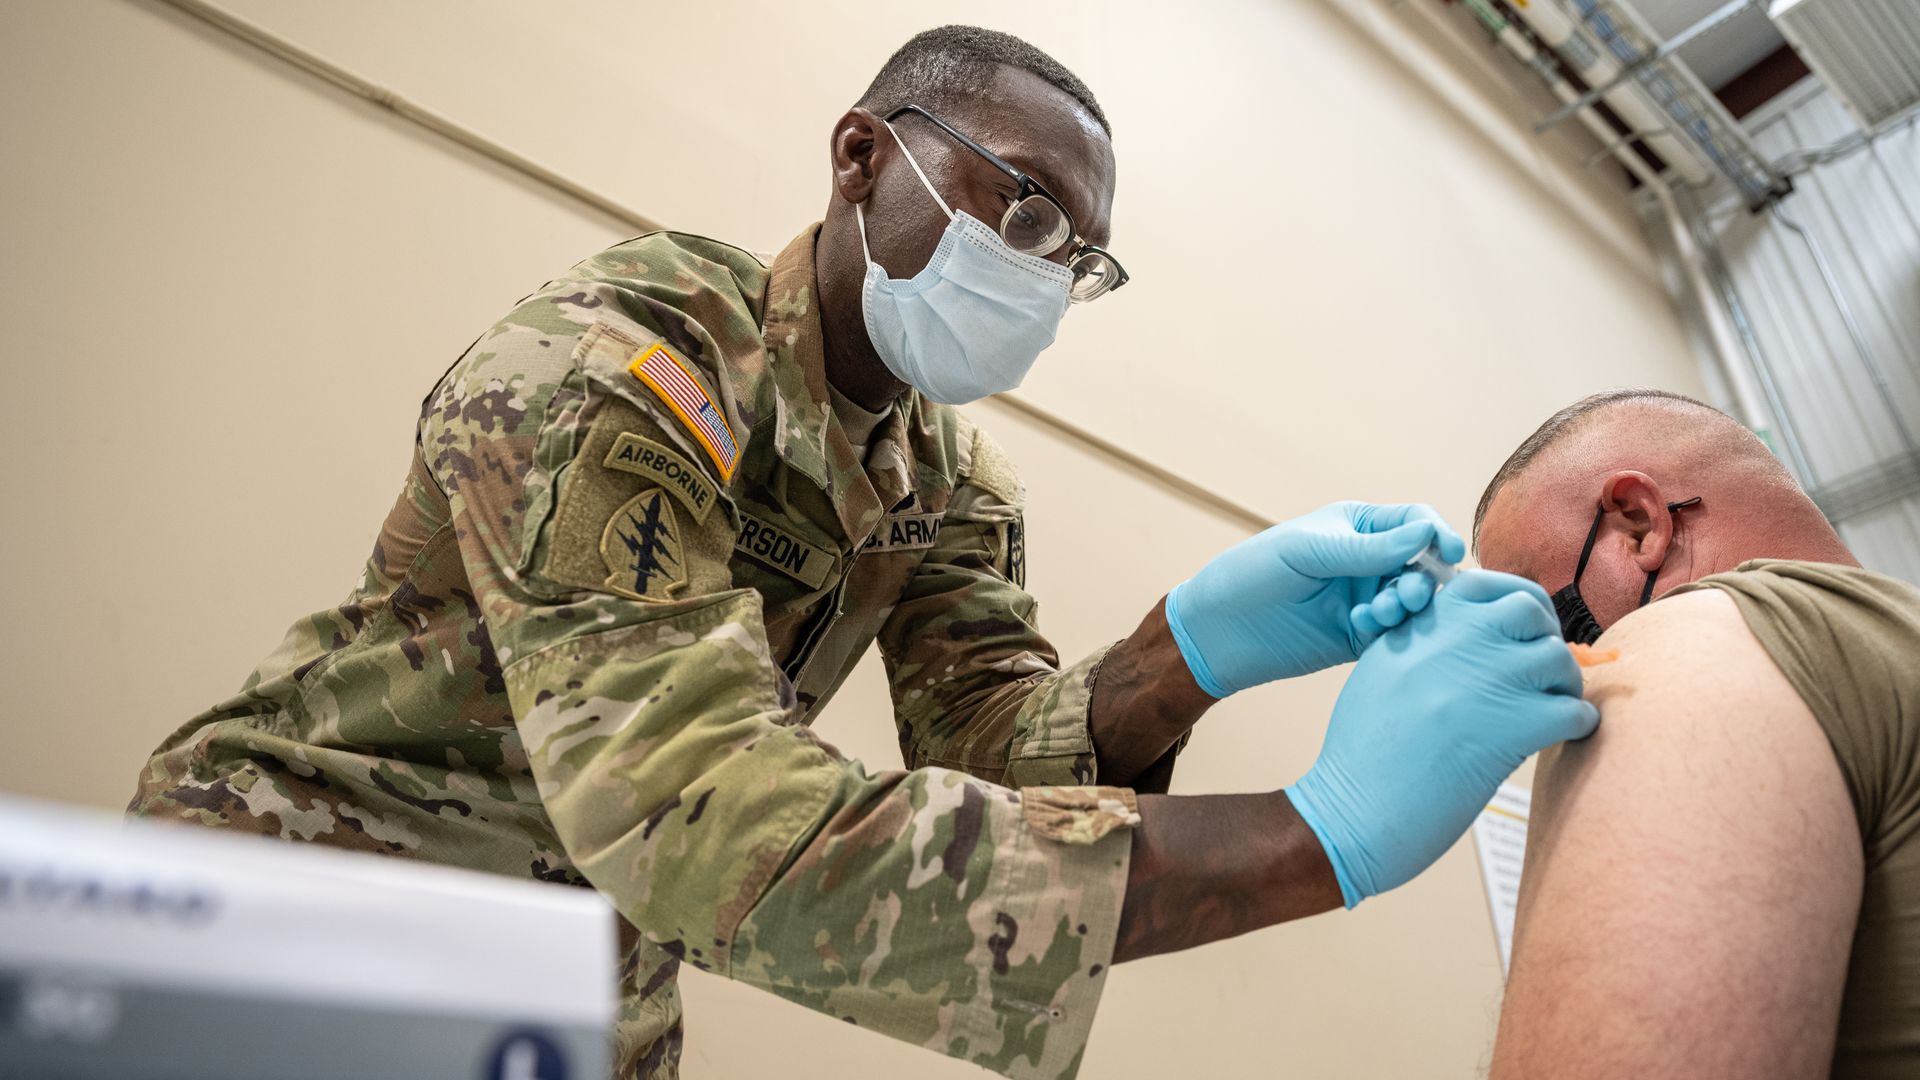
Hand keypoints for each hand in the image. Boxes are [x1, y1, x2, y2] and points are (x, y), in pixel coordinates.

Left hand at [1164, 501, 1464, 696]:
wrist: (1217, 630)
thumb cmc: (1253, 574)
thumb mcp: (1307, 552)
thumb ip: (1367, 548)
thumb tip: (1427, 532)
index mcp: (1359, 526)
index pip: (1415, 522)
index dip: (1436, 534)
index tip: (1447, 553)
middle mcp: (1370, 561)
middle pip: (1423, 564)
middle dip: (1425, 578)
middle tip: (1407, 594)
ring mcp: (1367, 598)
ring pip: (1414, 601)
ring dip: (1409, 605)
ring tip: (1382, 612)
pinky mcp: (1360, 636)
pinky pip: (1395, 632)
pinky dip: (1391, 629)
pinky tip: (1361, 626)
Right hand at [1284, 570, 1598, 905]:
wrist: (1357, 805)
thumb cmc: (1366, 748)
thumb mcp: (1385, 668)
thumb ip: (1428, 639)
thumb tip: (1479, 633)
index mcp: (1425, 622)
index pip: (1491, 585)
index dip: (1517, 605)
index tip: (1520, 633)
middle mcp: (1459, 639)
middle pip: (1532, 612)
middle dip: (1545, 640)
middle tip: (1540, 675)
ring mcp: (1490, 679)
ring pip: (1560, 661)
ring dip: (1563, 687)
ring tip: (1549, 712)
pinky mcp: (1515, 726)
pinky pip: (1575, 711)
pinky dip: (1577, 726)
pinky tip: (1559, 739)